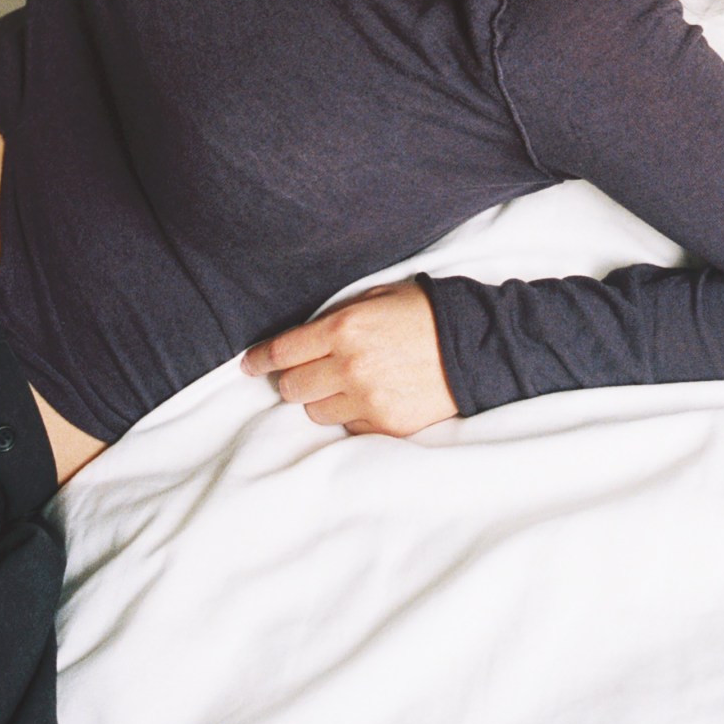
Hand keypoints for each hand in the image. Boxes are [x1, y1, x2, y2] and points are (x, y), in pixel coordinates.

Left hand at [240, 281, 458, 435]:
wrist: (475, 345)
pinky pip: (347, 426)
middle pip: (290, 387)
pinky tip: (370, 396)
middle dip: (293, 379)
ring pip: (314, 412)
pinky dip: (351, 414)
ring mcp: (367, 400)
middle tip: (306, 371)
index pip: (282, 350)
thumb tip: (304, 337)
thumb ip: (337, 317)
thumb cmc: (424, 313)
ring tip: (345, 384)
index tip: (249, 365)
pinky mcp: (385, 425)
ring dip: (321, 399)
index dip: (259, 359)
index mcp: (343, 328)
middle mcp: (349, 366)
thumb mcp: (376, 297)